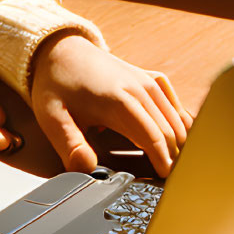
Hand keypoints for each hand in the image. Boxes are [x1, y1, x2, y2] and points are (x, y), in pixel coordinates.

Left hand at [29, 32, 196, 177]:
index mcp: (119, 100)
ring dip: (179, 144)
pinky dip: (180, 125)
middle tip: (170, 183)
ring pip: (179, 120)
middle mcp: (141, 88)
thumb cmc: (56, 85)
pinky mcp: (153, 79)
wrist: (61, 50)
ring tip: (173, 167)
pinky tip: (174, 141)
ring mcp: (150, 82)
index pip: (154, 138)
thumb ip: (69, 145)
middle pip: (171, 132)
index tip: (166, 183)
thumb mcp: (52, 116)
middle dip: (173, 158)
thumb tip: (86, 168)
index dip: (163, 163)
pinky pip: (177, 107)